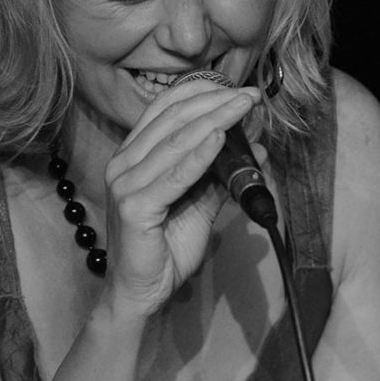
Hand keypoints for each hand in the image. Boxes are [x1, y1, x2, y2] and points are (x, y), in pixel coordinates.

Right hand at [100, 79, 262, 317]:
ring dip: (215, 120)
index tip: (236, 88)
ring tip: (243, 107)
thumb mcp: (199, 204)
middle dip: (214, 102)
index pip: (164, 109)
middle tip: (249, 95)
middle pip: (172, 119)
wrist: (142, 292)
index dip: (200, 92)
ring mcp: (125, 184)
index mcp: (132, 156)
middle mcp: (123, 163)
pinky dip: (200, 155)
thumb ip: (220, 176)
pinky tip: (221, 138)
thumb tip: (256, 149)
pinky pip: (174, 176)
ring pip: (175, 141)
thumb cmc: (165, 247)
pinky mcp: (134, 207)